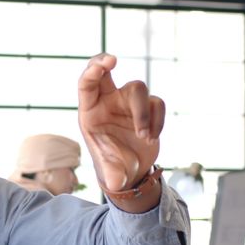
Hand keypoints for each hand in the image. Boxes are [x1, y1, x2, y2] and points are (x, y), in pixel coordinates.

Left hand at [77, 53, 164, 192]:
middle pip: (106, 72)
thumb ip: (112, 175)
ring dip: (143, 114)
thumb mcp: (111, 172)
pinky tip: (151, 139)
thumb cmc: (114, 168)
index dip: (93, 70)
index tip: (107, 63)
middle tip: (113, 60)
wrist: (133, 172)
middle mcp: (108, 102)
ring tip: (144, 138)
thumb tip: (115, 184)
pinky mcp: (146, 109)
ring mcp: (128, 103)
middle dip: (105, 61)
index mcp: (91, 112)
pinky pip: (156, 104)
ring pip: (139, 89)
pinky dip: (157, 121)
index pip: (87, 85)